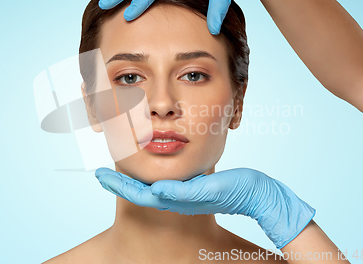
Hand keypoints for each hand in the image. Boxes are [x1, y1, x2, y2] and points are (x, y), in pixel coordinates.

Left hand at [95, 167, 314, 248]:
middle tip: (100, 172)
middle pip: (141, 191)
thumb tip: (156, 191)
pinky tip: (151, 164)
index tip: (99, 175)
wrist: (263, 196)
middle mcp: (179, 198)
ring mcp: (186, 193)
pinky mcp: (196, 187)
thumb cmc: (241, 190)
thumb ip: (184, 192)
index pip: (141, 194)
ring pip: (152, 186)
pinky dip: (152, 172)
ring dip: (134, 178)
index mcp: (179, 199)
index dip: (119, 185)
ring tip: (119, 167)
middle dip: (120, 182)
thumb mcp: (211, 188)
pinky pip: (166, 180)